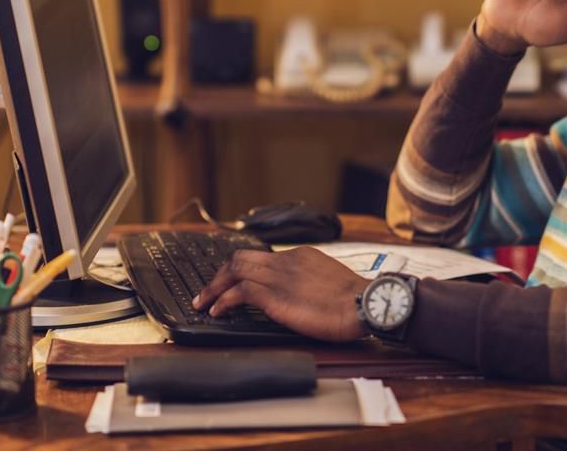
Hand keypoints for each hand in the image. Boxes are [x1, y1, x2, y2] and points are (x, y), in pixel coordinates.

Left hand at [192, 246, 370, 342]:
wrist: (363, 303)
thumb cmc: (354, 299)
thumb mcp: (330, 281)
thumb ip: (310, 282)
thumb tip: (301, 295)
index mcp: (300, 255)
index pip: (262, 257)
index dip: (242, 271)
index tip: (233, 282)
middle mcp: (285, 261)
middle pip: (240, 258)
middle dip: (220, 275)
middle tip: (208, 291)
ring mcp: (278, 276)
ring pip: (234, 271)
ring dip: (214, 287)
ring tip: (203, 302)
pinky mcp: (274, 295)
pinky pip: (238, 292)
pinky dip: (223, 300)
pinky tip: (217, 311)